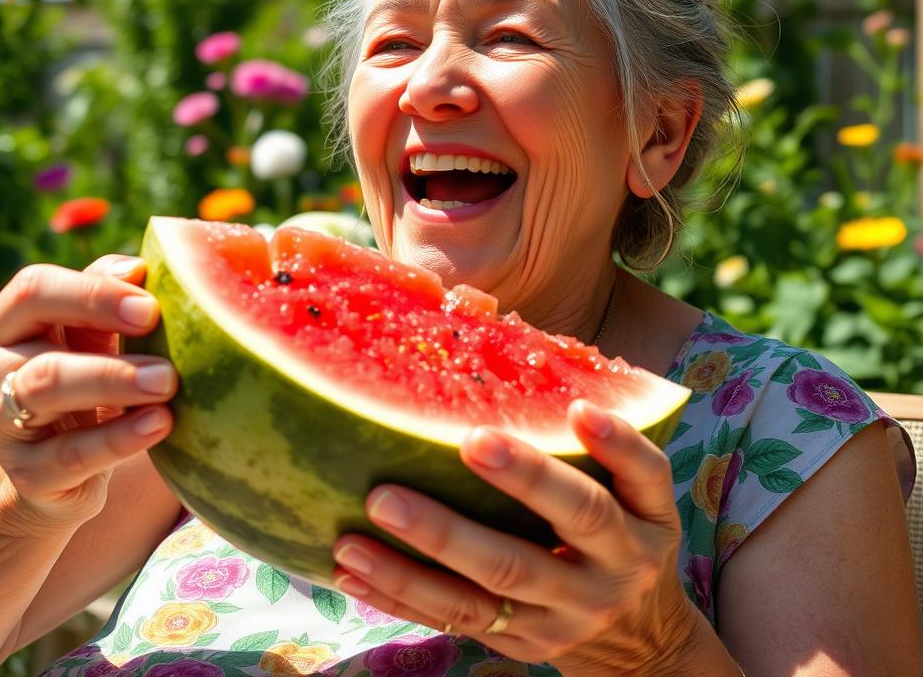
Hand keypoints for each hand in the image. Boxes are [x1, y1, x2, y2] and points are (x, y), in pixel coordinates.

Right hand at [0, 256, 177, 530]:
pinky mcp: (27, 473)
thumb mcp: (89, 331)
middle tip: (167, 356)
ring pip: (49, 395)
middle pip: (42, 352)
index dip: (94, 293)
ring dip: (114, 385)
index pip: (34, 290)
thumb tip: (137, 266)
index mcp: (4, 322)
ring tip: (167, 385)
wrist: (56, 467)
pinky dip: (120, 438)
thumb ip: (106, 290)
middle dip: (108, 352)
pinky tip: (159, 424)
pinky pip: (72, 454)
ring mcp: (0, 424)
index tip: (151, 305)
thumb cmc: (83, 373)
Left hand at [331, 402, 699, 676]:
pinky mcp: (522, 641)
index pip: (645, 475)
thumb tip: (508, 356)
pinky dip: (401, 594)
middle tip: (465, 443)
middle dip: (518, 481)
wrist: (640, 641)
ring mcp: (565, 613)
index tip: (580, 408)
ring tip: (368, 519)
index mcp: (645, 520)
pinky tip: (352, 568)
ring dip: (427, 552)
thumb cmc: (619, 533)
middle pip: (570, 522)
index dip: (618, 443)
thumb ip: (594, 448)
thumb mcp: (634, 497)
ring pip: (497, 583)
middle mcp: (615, 567)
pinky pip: (458, 618)